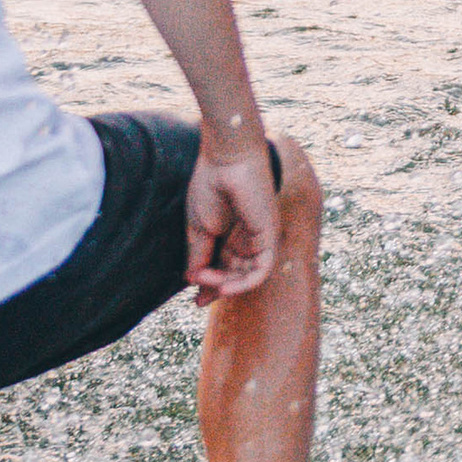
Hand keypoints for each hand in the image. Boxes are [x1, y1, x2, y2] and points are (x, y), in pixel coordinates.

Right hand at [186, 139, 280, 299]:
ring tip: (208, 284)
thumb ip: (199, 255)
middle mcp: (247, 238)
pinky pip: (262, 269)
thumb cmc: (210, 186)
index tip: (195, 300)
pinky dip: (245, 283)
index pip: (224, 268)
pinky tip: (225, 288)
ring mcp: (259, 237)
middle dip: (217, 289)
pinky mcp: (269, 235)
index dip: (210, 285)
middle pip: (235, 274)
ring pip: (247, 275)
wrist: (225, 160)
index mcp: (230, 233)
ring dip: (226, 285)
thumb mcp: (199, 228)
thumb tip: (191, 280)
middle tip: (199, 300)